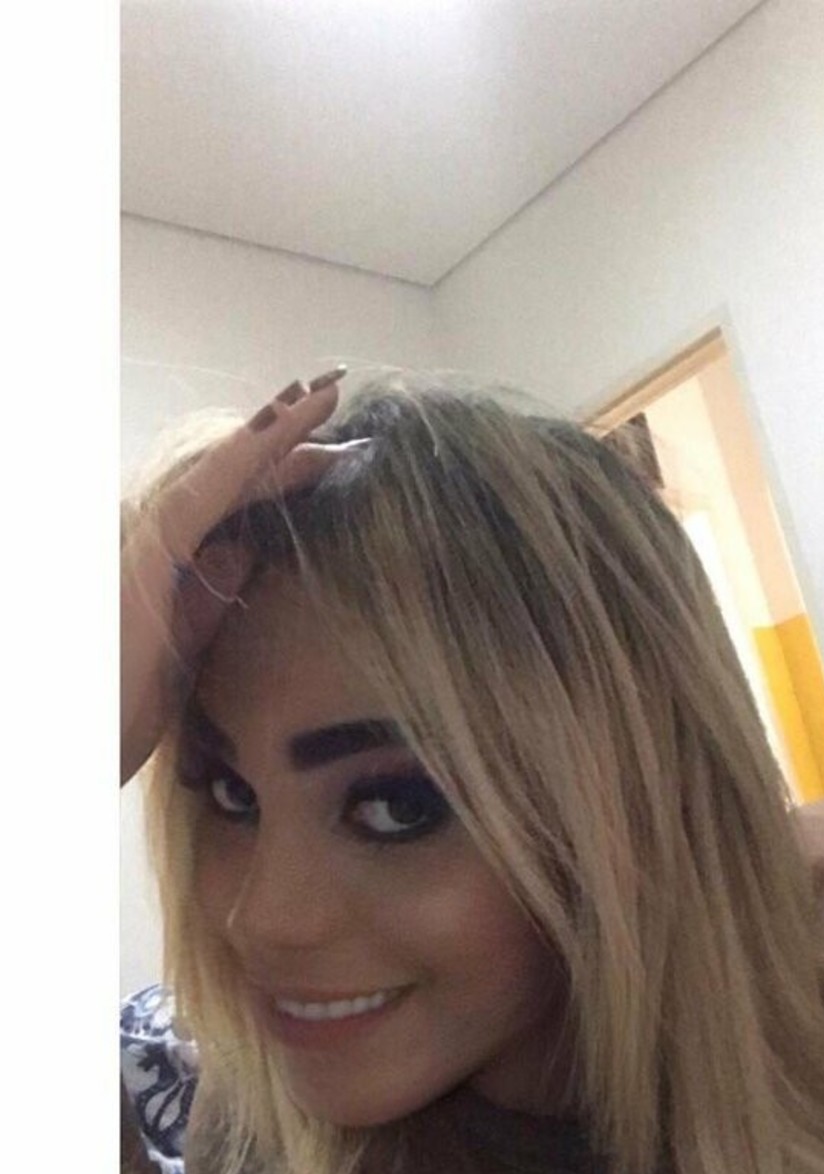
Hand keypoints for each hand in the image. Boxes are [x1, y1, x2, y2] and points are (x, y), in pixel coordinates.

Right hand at [121, 369, 366, 785]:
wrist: (88, 739)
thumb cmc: (131, 701)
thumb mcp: (194, 632)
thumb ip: (219, 582)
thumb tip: (256, 541)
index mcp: (169, 548)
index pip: (234, 491)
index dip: (284, 461)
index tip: (336, 441)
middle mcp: (153, 526)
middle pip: (231, 468)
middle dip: (288, 432)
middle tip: (339, 390)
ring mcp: (146, 533)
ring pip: (222, 467)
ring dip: (277, 428)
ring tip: (326, 392)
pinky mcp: (149, 550)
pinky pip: (208, 491)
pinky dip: (249, 456)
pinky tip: (288, 429)